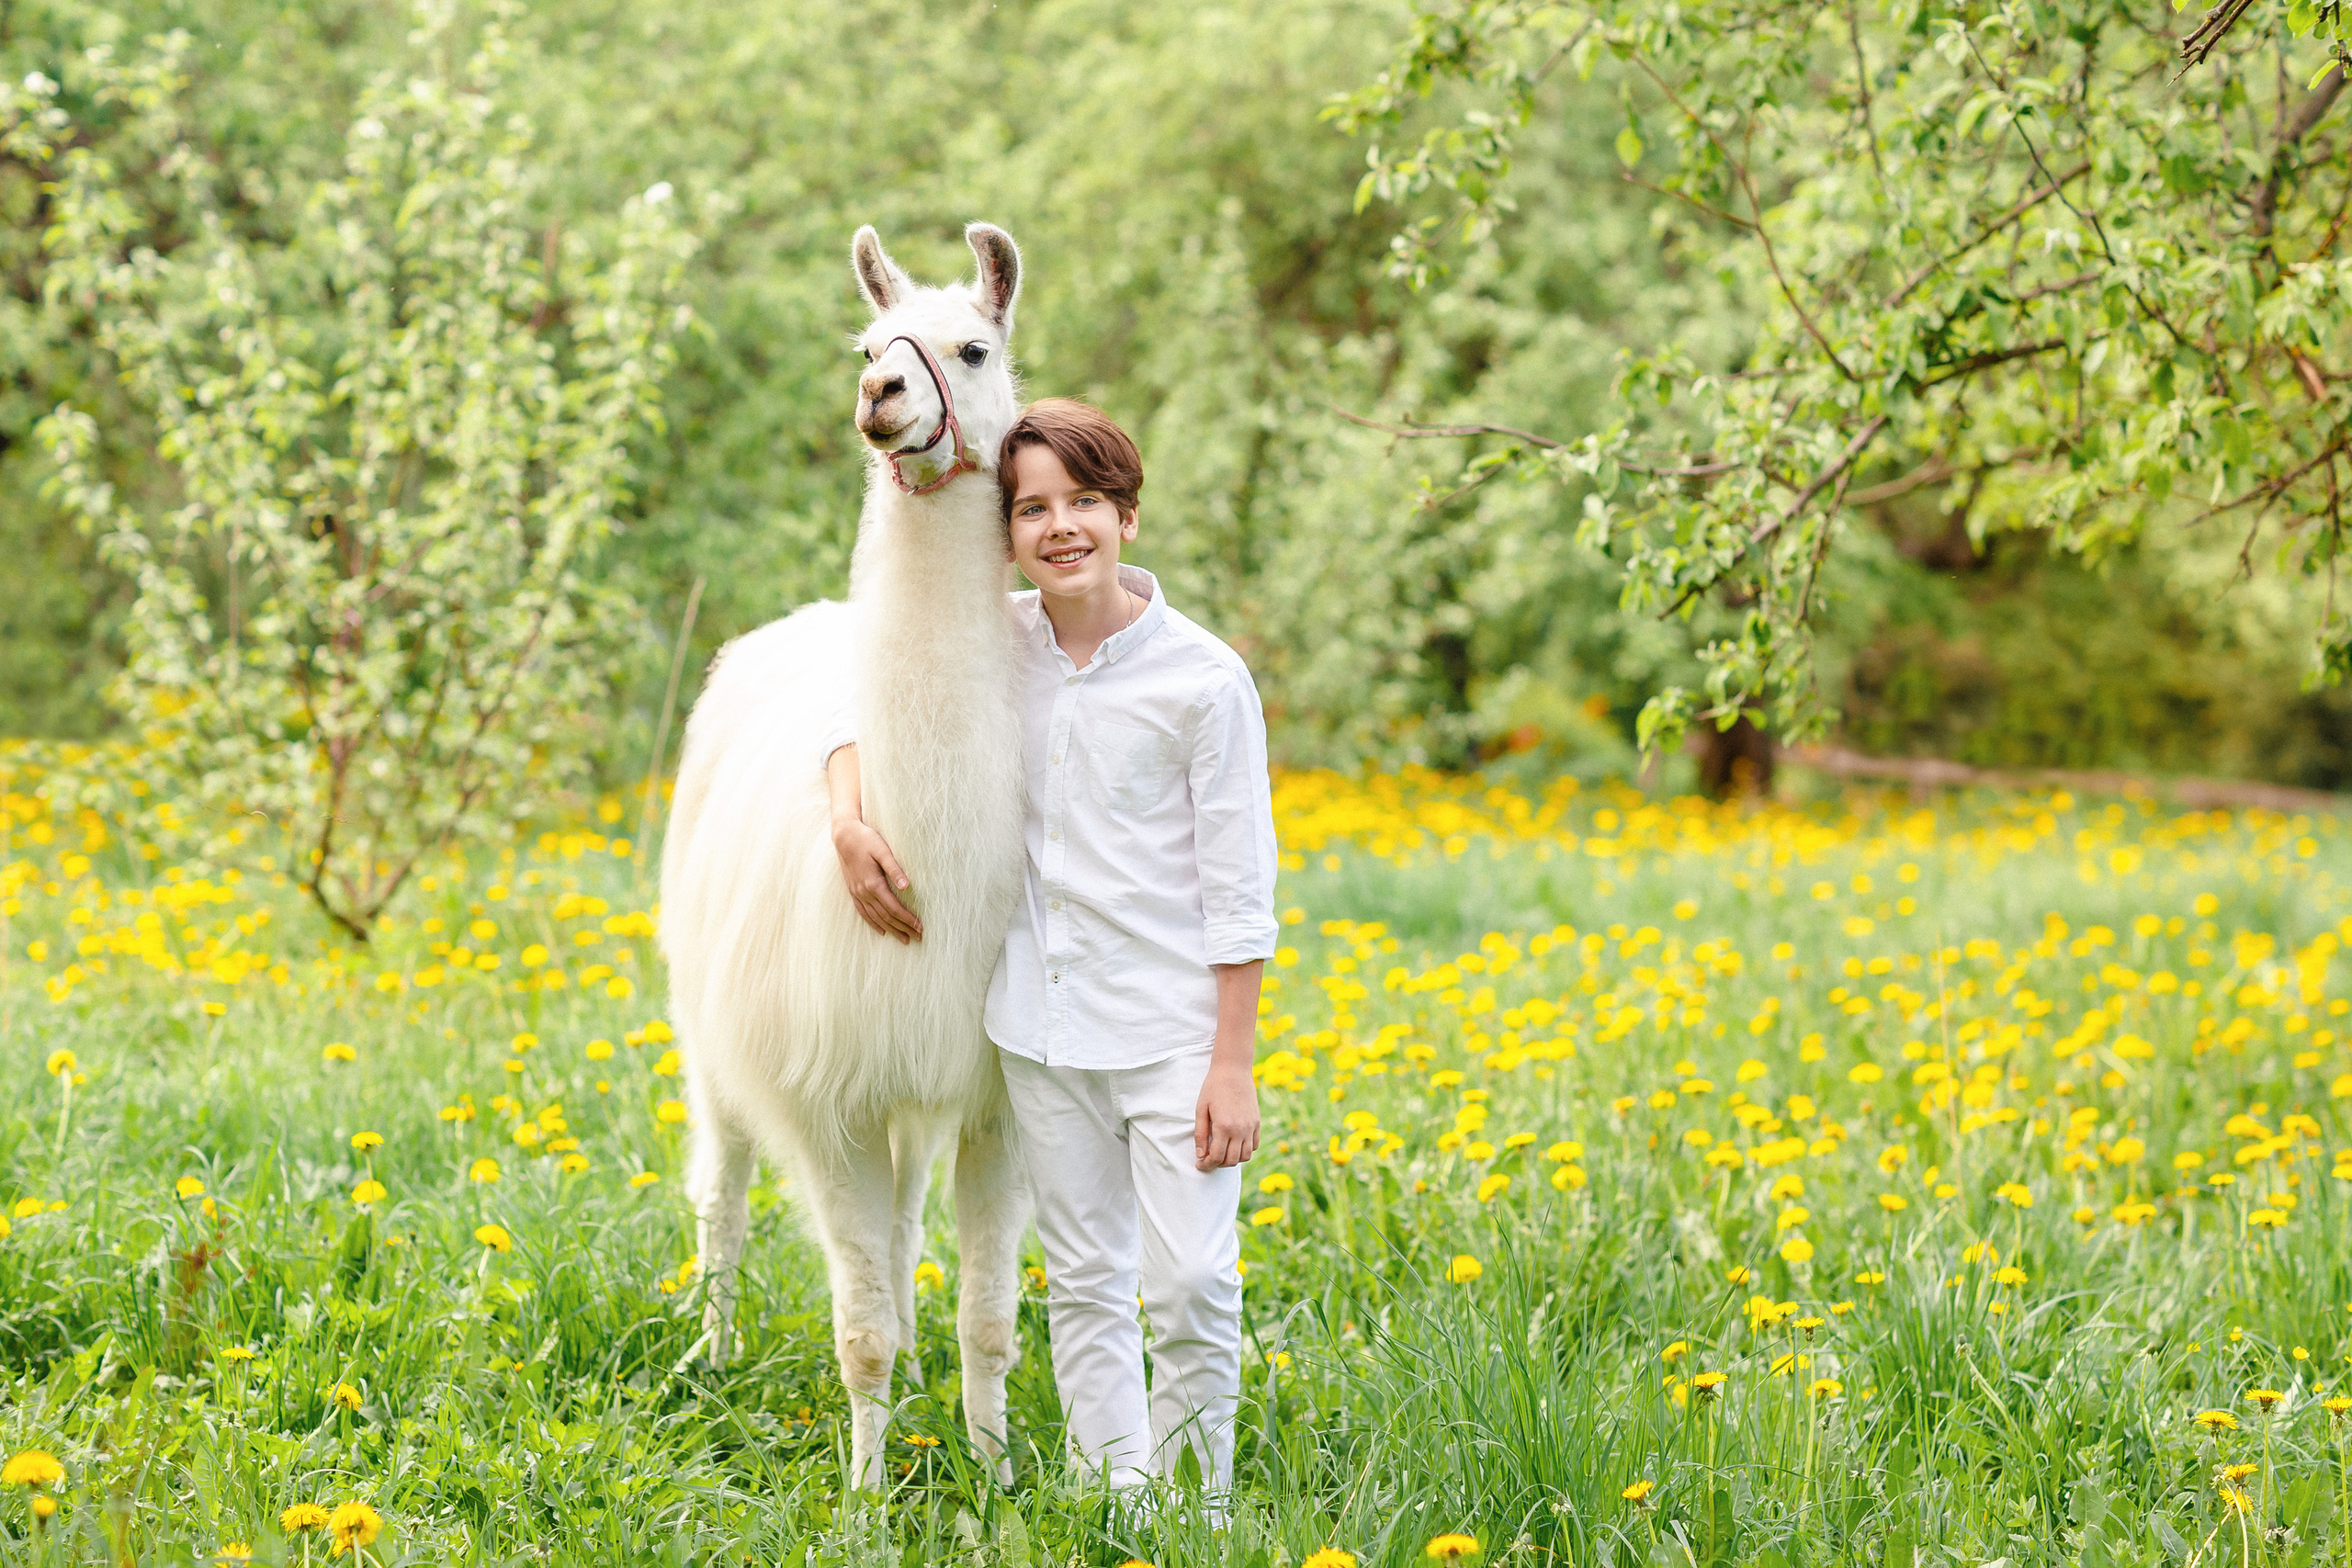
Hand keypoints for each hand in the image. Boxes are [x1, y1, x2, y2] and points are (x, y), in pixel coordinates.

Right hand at [832, 817, 921, 942]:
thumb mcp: (883, 851)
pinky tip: (882, 931)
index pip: (894, 908)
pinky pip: (863, 912)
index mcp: (873, 884)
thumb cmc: (866, 840)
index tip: (920, 927)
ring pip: (875, 918)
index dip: (908, 919)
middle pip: (886, 917)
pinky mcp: (852, 891)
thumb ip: (895, 869)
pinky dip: (873, 923)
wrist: (844, 835)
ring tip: (904, 939)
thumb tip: (907, 887)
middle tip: (918, 938)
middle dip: (903, 928)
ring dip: (891, 930)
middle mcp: (864, 892)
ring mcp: (857, 893)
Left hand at [1193, 1061, 1258, 1170]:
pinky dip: (1245, 1150)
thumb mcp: (1201, 1109)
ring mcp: (1251, 1127)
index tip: (1199, 1164)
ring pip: (1245, 1156)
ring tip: (1222, 1152)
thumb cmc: (1214, 1087)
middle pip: (1231, 1161)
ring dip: (1232, 1159)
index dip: (1206, 1165)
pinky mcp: (1257, 1122)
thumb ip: (1200, 1134)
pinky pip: (1254, 1145)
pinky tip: (1234, 1144)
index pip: (1216, 1157)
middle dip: (1218, 1164)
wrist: (1233, 1070)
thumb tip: (1200, 1155)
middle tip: (1208, 1159)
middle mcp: (1240, 1130)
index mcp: (1224, 1127)